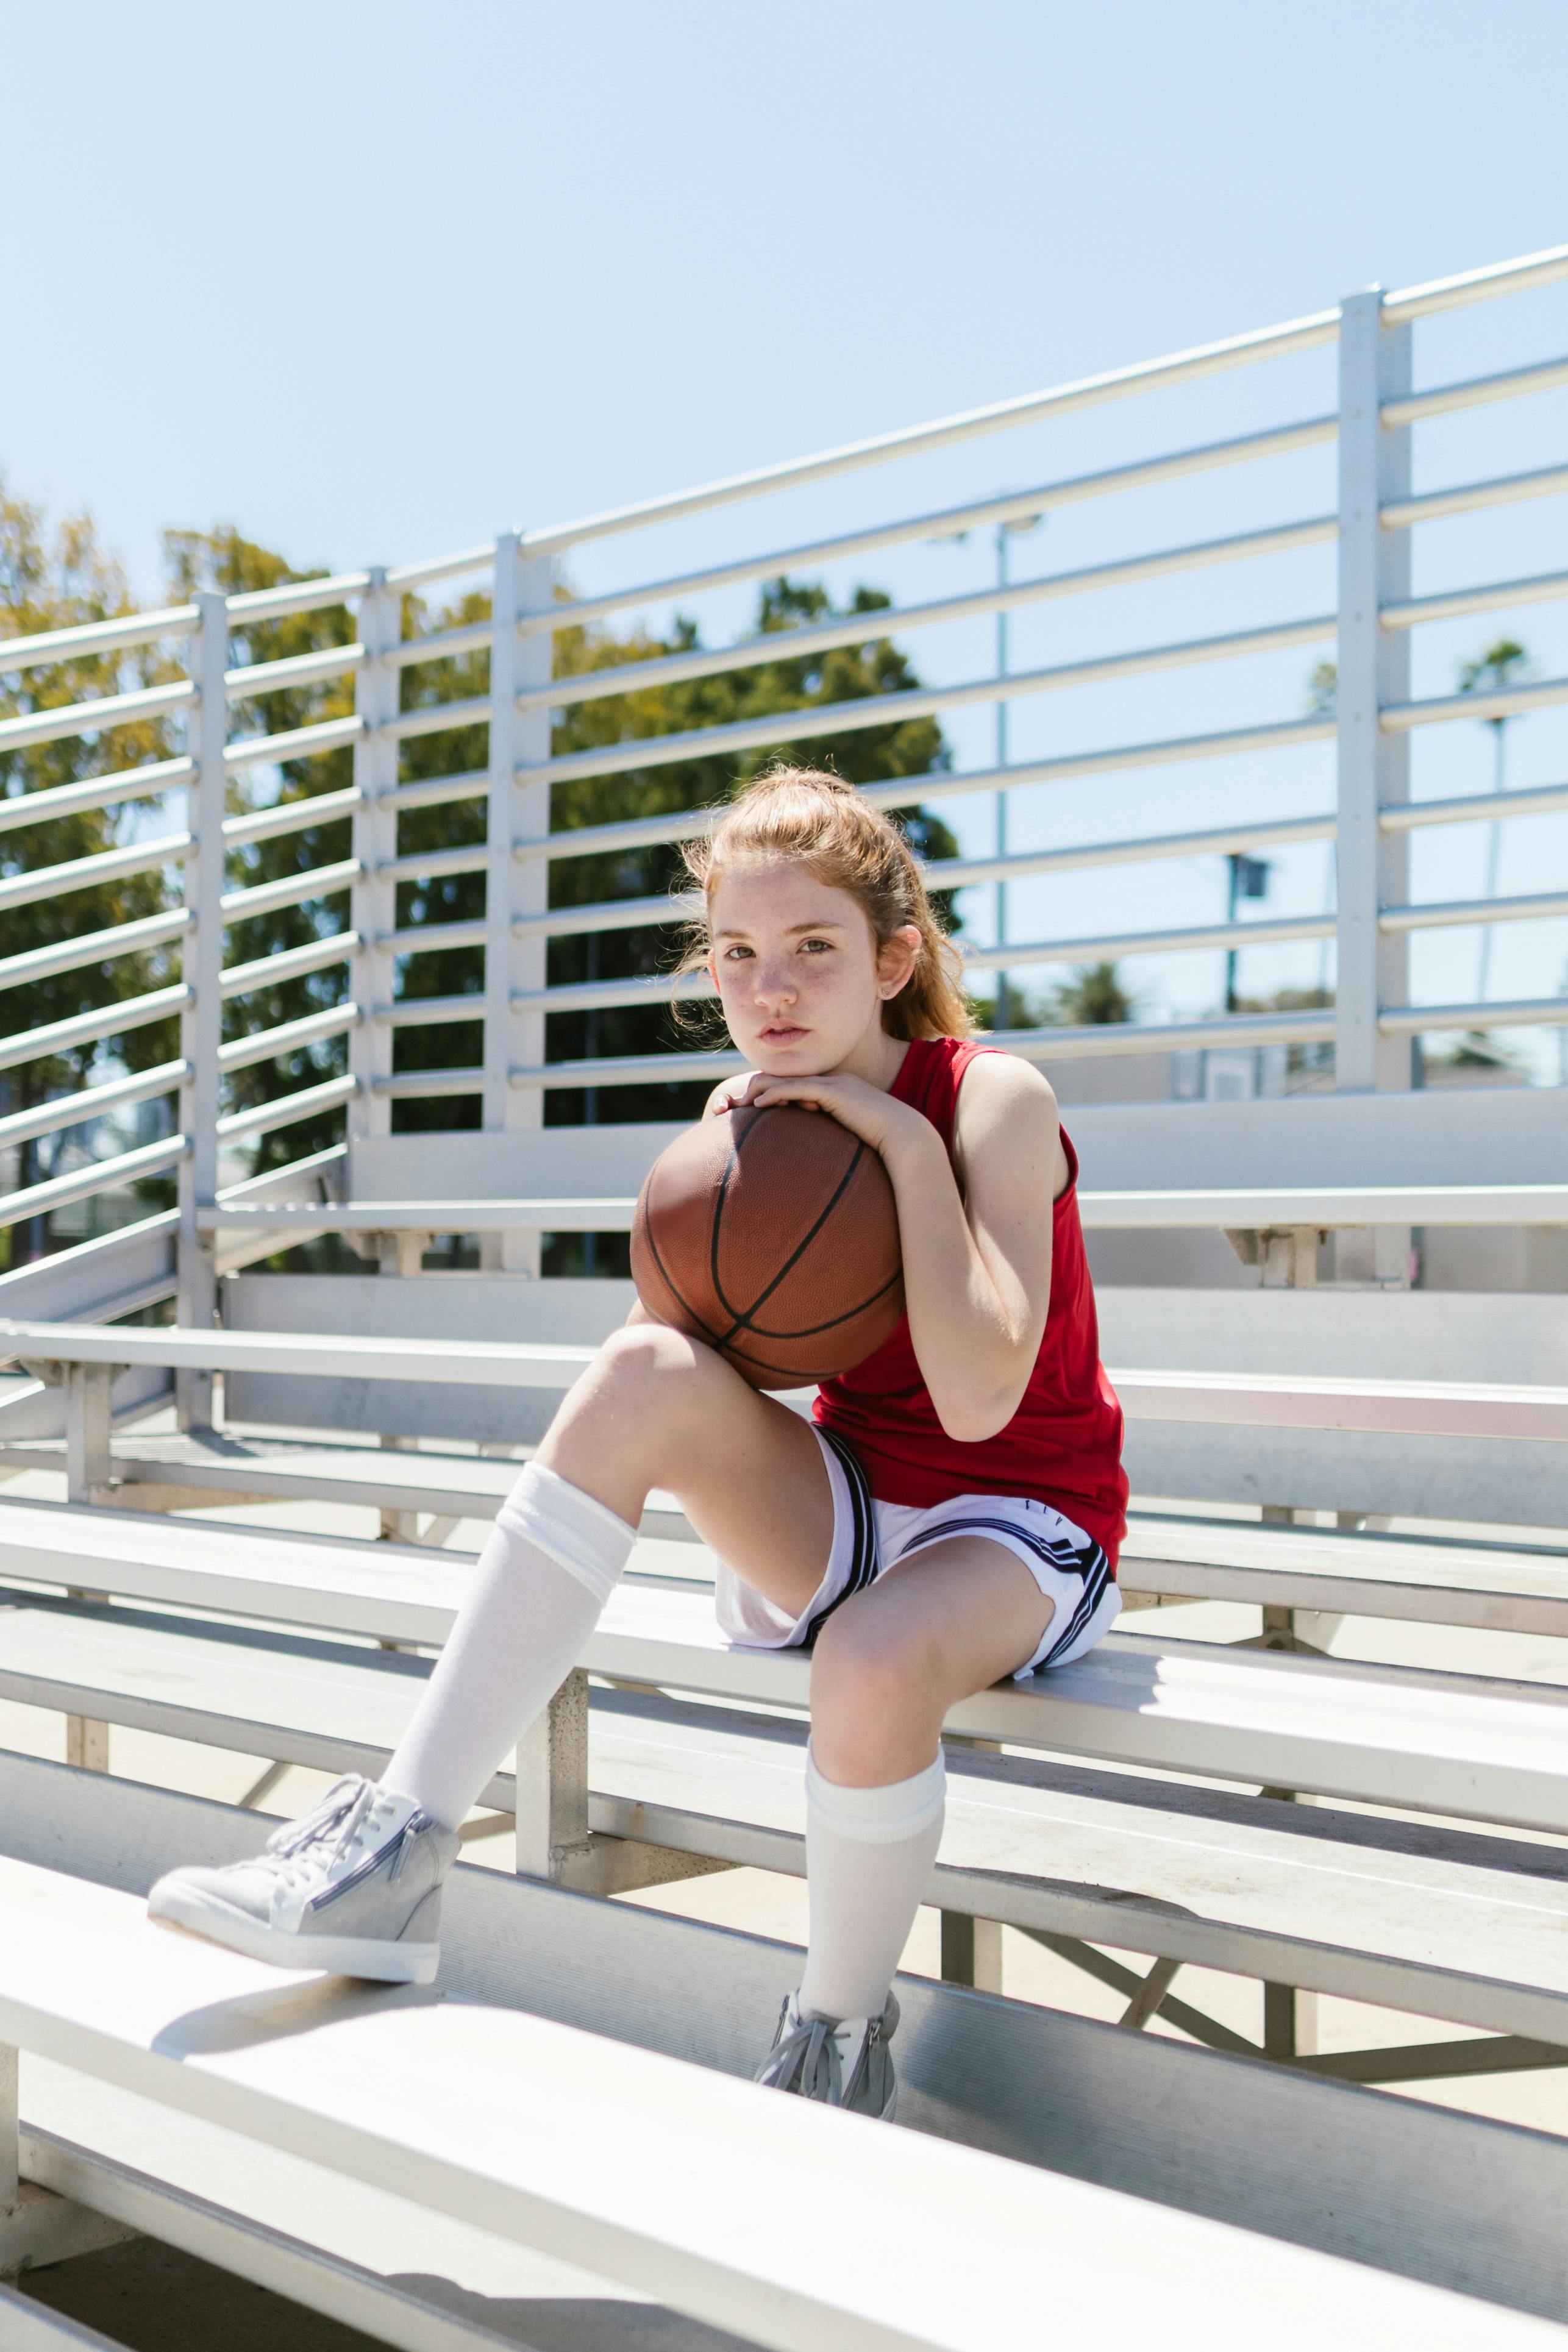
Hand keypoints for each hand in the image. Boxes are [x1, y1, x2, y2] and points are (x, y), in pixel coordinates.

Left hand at [723, 1067, 917, 1158]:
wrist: (905, 1136)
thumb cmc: (881, 1145)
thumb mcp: (849, 1143)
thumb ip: (829, 1146)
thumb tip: (815, 1169)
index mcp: (832, 1091)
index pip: (793, 1085)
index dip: (768, 1094)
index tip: (748, 1111)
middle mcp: (830, 1082)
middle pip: (785, 1077)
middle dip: (756, 1088)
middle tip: (734, 1106)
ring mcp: (832, 1083)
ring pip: (787, 1079)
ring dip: (760, 1089)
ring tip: (739, 1104)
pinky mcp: (834, 1091)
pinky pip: (797, 1088)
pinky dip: (776, 1094)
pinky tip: (758, 1105)